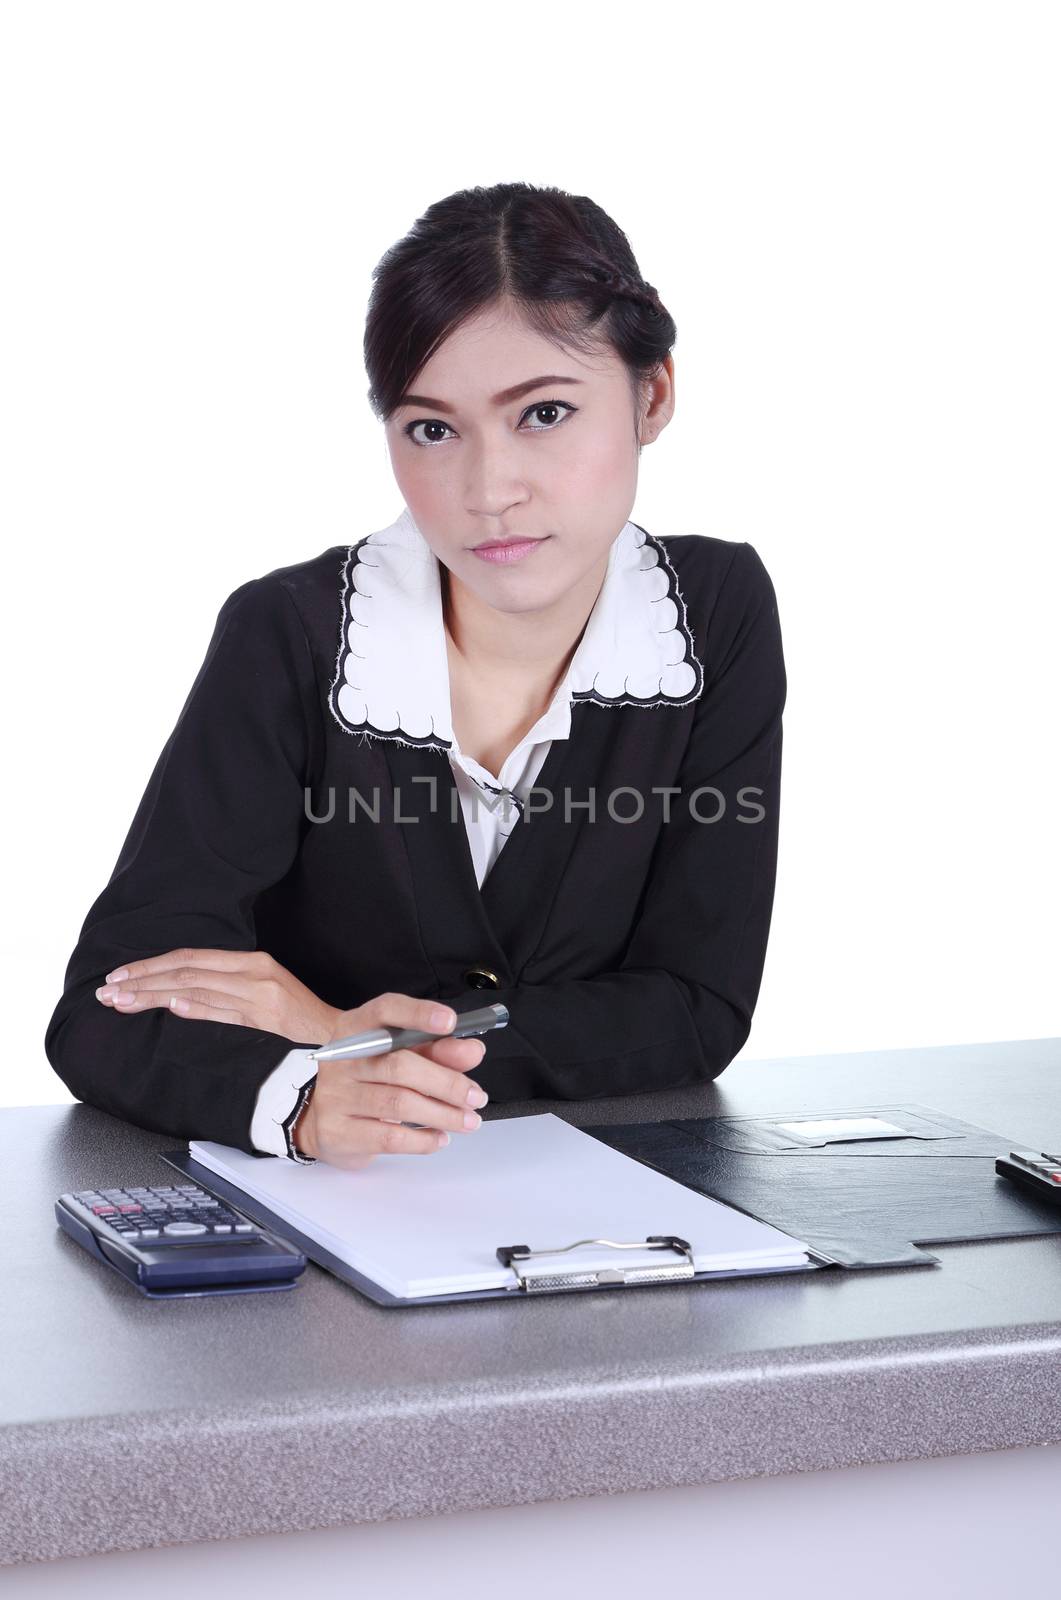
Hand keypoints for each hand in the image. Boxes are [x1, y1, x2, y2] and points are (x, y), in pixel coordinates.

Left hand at [94, 948, 340, 1044]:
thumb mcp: (266, 996)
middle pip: (187, 970)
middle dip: (141, 979)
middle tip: (108, 989)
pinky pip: (223, 1012)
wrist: (340, 1044)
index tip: (121, 975)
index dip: (152, 965)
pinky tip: (169, 1006)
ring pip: (196, 988)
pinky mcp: (266, 1021)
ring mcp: (260, 996)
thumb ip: (227, 992)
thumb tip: (179, 997)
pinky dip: (194, 1007)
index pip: (192, 958)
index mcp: (254, 964)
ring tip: (121, 1001)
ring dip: (153, 994)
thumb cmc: (301, 1026)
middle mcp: (255, 974)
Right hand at [293, 992, 489, 1170]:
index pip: (386, 1011)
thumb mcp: (401, 1056)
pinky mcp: (338, 1132)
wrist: (323, 1119)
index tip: (450, 1022)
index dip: (418, 1014)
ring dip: (443, 1114)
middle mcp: (342, 1058)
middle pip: (400, 1065)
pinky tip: (440, 1137)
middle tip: (476, 1096)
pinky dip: (423, 1139)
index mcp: (357, 1028)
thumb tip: (472, 1051)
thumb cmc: (371, 1081)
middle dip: (447, 1082)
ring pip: (399, 1104)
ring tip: (468, 1121)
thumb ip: (438, 1050)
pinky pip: (388, 1138)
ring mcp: (336, 1096)